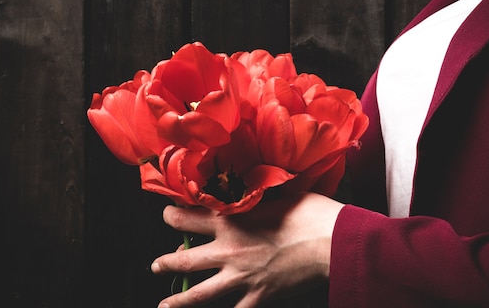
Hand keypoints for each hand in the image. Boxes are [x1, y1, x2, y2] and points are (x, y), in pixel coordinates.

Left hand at [151, 191, 343, 307]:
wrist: (332, 241)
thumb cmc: (308, 212)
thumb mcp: (274, 195)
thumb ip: (251, 198)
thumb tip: (243, 191)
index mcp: (229, 221)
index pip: (185, 218)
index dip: (171, 216)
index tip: (167, 216)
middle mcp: (228, 250)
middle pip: (184, 259)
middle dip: (165, 262)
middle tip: (156, 265)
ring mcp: (241, 277)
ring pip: (200, 293)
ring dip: (179, 300)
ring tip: (165, 305)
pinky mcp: (259, 296)